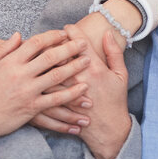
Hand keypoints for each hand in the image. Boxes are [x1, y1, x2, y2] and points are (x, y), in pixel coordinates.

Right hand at [0, 31, 90, 158]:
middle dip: (70, 49)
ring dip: (75, 69)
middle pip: (51, 57)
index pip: (36, 43)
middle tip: (84, 44)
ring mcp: (27, 91)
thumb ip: (4, 49)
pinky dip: (71, 94)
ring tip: (88, 62)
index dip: (52, 36)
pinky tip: (83, 89)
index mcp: (10, 61)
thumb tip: (19, 34)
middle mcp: (20, 74)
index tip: (65, 33)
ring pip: (57, 77)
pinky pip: (55, 101)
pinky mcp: (31, 108)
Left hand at [26, 11, 126, 136]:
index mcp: (94, 68)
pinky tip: (36, 70)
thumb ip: (114, 53)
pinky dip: (37, 75)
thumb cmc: (116, 101)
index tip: (68, 28)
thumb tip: (108, 32)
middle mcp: (77, 78)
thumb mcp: (121, 75)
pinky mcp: (55, 103)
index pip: (78, 42)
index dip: (71, 31)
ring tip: (41, 50)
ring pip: (47, 67)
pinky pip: (41, 85)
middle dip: (53, 41)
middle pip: (59, 52)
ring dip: (42, 56)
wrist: (107, 130)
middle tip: (52, 35)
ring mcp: (64, 91)